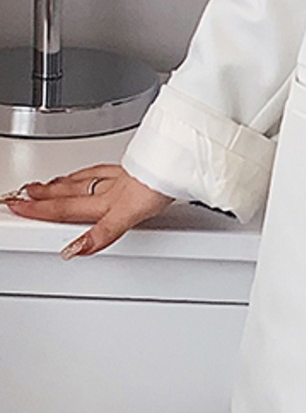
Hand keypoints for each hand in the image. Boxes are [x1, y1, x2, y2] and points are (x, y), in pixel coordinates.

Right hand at [2, 164, 175, 258]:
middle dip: (45, 197)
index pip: (67, 209)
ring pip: (85, 180)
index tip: (18, 209)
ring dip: (63, 184)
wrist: (180, 163)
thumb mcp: (129, 217)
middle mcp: (111, 190)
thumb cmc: (160, 185)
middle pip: (71, 195)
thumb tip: (76, 249)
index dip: (41, 211)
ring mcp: (123, 179)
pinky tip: (91, 173)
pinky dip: (91, 171)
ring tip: (46, 185)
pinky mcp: (136, 170)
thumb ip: (103, 233)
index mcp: (107, 203)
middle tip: (22, 195)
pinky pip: (105, 170)